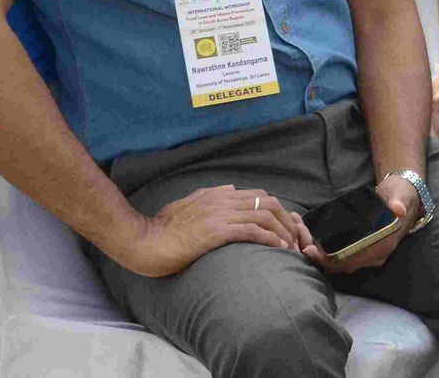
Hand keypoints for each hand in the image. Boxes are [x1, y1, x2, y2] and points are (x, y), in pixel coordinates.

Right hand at [116, 184, 308, 277]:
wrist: (143, 241)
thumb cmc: (161, 229)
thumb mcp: (186, 204)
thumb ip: (208, 196)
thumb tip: (229, 189)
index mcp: (217, 194)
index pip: (259, 195)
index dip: (278, 211)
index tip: (285, 228)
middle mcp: (222, 200)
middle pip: (269, 203)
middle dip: (287, 220)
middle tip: (295, 239)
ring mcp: (220, 214)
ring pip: (265, 215)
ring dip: (283, 232)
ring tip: (291, 249)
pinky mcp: (216, 231)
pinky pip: (252, 230)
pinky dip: (270, 239)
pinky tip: (278, 249)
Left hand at [305, 177, 412, 274]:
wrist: (403, 197)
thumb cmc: (401, 194)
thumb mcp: (401, 194)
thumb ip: (399, 201)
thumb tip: (397, 208)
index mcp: (385, 244)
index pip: (355, 259)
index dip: (333, 258)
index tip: (313, 251)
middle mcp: (377, 254)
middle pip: (345, 264)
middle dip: (323, 259)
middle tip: (304, 248)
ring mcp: (370, 254)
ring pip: (342, 264)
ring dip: (323, 258)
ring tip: (306, 245)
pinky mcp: (363, 250)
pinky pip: (343, 258)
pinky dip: (328, 255)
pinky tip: (315, 245)